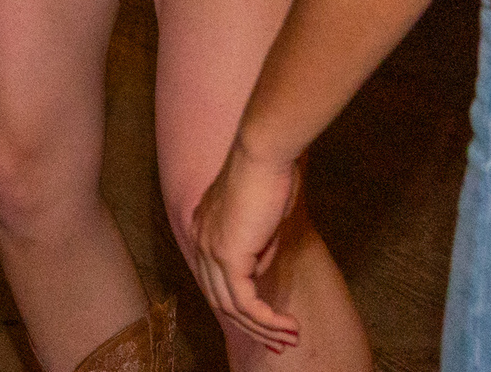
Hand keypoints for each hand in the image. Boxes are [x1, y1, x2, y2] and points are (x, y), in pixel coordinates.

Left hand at [190, 138, 306, 353]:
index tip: (268, 321)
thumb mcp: (263, 217)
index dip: (240, 304)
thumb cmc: (270, 174)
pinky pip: (243, 301)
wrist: (263, 153)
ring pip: (231, 306)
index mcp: (204, 227)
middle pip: (219, 297)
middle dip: (252, 324)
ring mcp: (210, 248)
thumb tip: (259, 267)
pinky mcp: (227, 254)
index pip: (215, 277)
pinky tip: (286, 326)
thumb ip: (257, 244)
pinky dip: (265, 319)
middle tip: (282, 338)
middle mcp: (200, 239)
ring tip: (290, 337)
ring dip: (263, 327)